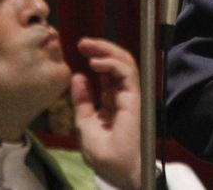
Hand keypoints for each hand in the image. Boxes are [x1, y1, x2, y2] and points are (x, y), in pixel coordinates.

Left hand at [71, 37, 141, 189]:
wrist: (120, 170)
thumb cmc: (105, 155)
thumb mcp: (84, 125)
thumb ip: (82, 101)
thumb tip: (78, 77)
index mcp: (112, 103)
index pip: (106, 74)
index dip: (95, 60)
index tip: (78, 51)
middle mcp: (123, 96)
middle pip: (116, 64)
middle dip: (100, 50)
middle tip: (82, 42)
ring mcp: (130, 95)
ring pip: (124, 62)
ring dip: (106, 51)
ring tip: (88, 46)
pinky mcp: (134, 96)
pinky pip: (127, 72)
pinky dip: (112, 63)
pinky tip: (96, 62)